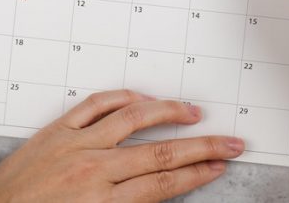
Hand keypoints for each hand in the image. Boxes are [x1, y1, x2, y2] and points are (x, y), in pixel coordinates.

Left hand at [0, 90, 242, 202]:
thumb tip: (158, 192)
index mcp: (103, 202)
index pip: (165, 182)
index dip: (198, 172)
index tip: (220, 164)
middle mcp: (95, 169)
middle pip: (162, 153)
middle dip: (203, 147)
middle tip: (230, 142)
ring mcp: (77, 144)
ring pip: (134, 118)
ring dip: (169, 113)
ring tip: (194, 113)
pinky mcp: (58, 129)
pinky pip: (97, 105)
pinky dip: (123, 97)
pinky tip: (142, 97)